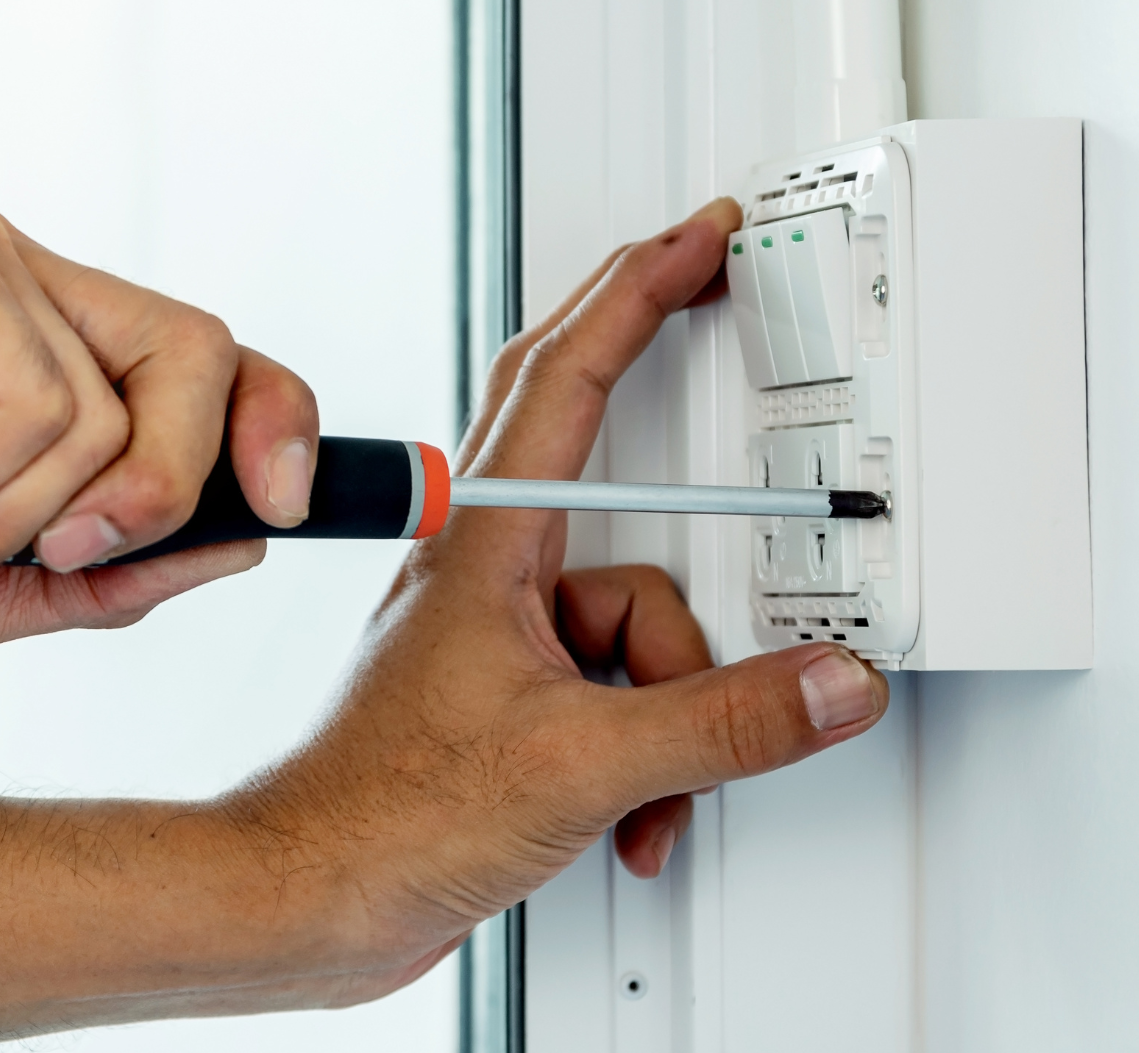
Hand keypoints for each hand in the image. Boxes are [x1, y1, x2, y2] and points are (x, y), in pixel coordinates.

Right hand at [0, 196, 317, 665]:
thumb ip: (114, 565)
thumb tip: (240, 539)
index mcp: (33, 343)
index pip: (198, 359)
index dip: (270, 420)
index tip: (294, 501)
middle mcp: (22, 289)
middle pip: (202, 353)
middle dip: (172, 478)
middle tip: (74, 540)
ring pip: (117, 413)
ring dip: (14, 512)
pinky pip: (44, 411)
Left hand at [220, 197, 890, 1003]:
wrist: (311, 902)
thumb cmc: (380, 816)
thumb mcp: (581, 765)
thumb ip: (724, 722)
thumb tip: (827, 683)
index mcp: (488, 546)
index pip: (571, 377)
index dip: (640, 290)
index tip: (695, 236)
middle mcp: (492, 571)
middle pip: (597, 442)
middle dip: (663, 390)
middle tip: (712, 302)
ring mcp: (505, 633)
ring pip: (642, 616)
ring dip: (674, 706)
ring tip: (645, 784)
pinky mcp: (518, 696)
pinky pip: (624, 686)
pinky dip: (650, 751)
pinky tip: (628, 813)